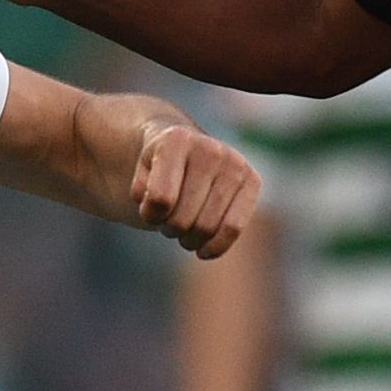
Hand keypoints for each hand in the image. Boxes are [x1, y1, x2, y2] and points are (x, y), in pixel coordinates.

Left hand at [122, 121, 255, 259]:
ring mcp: (234, 163)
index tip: (148, 208)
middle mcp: (209, 148)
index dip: (149, 215)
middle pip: (183, 219)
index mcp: (176, 140)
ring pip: (206, 228)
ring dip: (188, 238)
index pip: (161, 200)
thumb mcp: (138, 178)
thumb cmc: (157, 171)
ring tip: (183, 227)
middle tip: (167, 221)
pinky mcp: (252, 180)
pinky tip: (203, 250)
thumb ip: (141, 193)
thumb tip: (163, 203)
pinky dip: (215, 247)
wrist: (184, 153)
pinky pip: (234, 228)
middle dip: (170, 228)